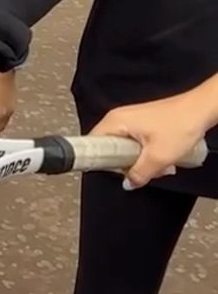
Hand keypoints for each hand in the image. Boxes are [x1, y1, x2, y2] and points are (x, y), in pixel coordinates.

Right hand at [92, 91, 215, 190]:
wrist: (200, 110)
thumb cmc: (181, 123)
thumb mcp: (159, 157)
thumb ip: (140, 174)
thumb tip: (128, 183)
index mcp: (115, 121)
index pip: (93, 144)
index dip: (102, 162)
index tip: (114, 172)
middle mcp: (119, 118)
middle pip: (111, 148)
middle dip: (127, 164)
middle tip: (142, 170)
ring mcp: (131, 119)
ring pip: (126, 147)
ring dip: (141, 160)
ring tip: (158, 163)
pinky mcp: (142, 123)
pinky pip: (136, 143)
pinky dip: (147, 153)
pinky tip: (162, 156)